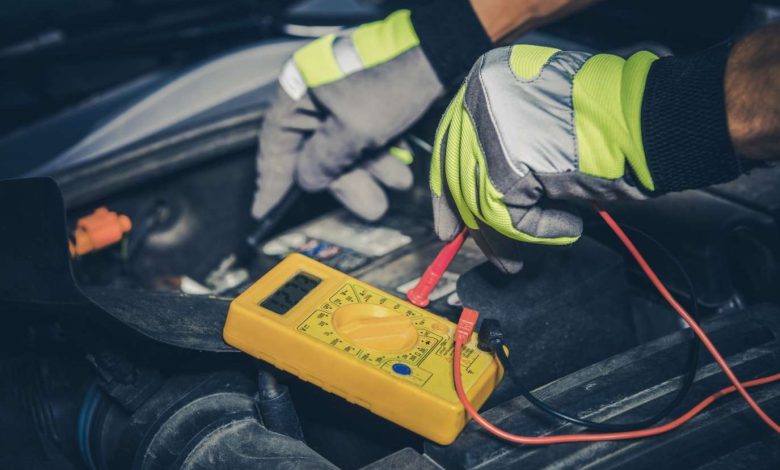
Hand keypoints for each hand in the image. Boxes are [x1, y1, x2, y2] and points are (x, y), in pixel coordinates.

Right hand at [252, 10, 442, 221]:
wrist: (438, 51)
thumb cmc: (391, 82)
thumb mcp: (354, 130)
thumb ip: (325, 160)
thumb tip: (308, 180)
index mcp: (299, 90)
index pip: (275, 143)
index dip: (272, 180)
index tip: (265, 210)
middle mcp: (314, 95)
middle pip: (315, 152)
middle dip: (346, 182)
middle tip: (369, 206)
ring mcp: (341, 98)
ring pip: (345, 148)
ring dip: (371, 171)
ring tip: (398, 182)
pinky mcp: (367, 101)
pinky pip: (365, 137)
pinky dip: (381, 156)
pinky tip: (402, 169)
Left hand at [430, 44, 658, 272]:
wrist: (652, 121)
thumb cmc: (609, 126)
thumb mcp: (539, 131)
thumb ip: (501, 151)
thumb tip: (466, 204)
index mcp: (486, 78)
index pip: (450, 143)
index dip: (447, 192)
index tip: (448, 225)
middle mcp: (480, 95)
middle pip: (459, 174)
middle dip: (472, 222)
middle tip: (482, 253)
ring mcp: (489, 126)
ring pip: (480, 198)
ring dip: (507, 236)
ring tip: (524, 258)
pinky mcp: (506, 162)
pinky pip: (507, 214)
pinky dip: (537, 230)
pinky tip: (569, 225)